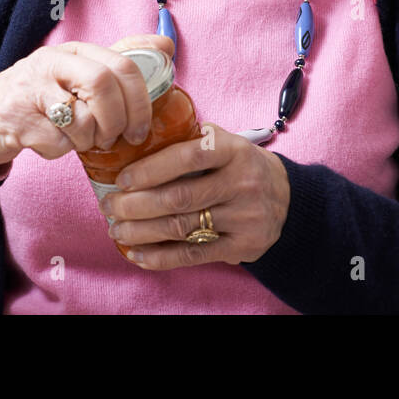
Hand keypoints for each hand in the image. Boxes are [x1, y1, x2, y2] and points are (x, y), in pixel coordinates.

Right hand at [0, 34, 173, 168]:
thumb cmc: (40, 95)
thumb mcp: (77, 71)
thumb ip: (119, 59)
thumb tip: (166, 45)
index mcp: (74, 51)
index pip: (122, 65)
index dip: (141, 100)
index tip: (141, 127)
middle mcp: (51, 64)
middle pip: (103, 85)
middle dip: (118, 120)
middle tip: (116, 139)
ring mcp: (31, 91)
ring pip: (82, 120)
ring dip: (89, 141)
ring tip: (80, 140)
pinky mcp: (16, 121)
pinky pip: (58, 144)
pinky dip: (63, 152)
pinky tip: (53, 143)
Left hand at [101, 123, 290, 268]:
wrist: (288, 199)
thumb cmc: (241, 167)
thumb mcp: (227, 143)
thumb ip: (191, 141)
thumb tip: (136, 145)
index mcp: (234, 150)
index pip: (189, 156)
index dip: (151, 168)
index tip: (122, 178)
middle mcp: (241, 182)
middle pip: (179, 197)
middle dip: (136, 204)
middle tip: (110, 207)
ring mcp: (244, 217)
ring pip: (181, 227)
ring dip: (141, 231)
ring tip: (116, 229)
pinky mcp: (242, 246)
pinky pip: (194, 255)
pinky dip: (160, 257)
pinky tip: (137, 254)